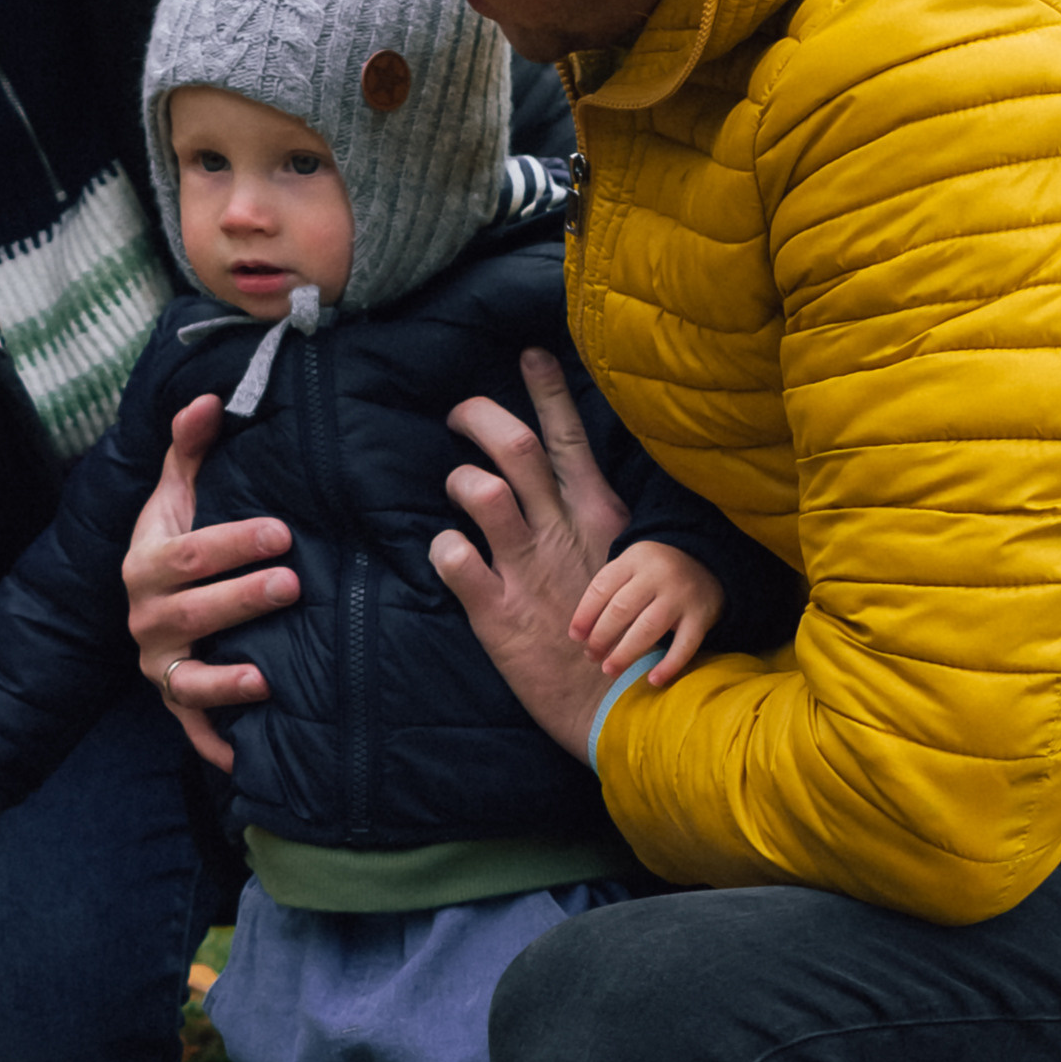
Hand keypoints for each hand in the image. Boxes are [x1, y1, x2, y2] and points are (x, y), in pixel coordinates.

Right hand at [123, 392, 297, 773]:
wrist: (152, 600)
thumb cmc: (179, 541)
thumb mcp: (179, 492)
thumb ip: (192, 447)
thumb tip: (211, 399)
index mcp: (147, 563)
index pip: (188, 553)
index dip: (231, 544)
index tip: (281, 532)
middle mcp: (147, 618)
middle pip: (191, 612)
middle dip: (240, 598)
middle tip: (292, 584)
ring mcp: (161, 665)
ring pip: (188, 677)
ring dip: (226, 679)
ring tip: (266, 674)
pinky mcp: (176, 704)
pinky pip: (193, 729)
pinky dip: (215, 745)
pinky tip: (246, 759)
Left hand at [429, 348, 630, 762]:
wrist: (619, 707)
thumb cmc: (618, 638)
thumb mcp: (618, 565)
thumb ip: (587, 523)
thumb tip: (559, 486)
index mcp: (597, 517)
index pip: (569, 438)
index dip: (547, 391)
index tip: (528, 355)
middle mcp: (561, 533)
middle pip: (513, 447)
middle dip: (476, 416)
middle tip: (457, 415)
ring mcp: (529, 569)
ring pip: (481, 492)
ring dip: (459, 480)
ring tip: (458, 492)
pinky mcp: (498, 610)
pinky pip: (453, 558)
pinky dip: (441, 548)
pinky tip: (449, 556)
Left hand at [571, 539, 724, 687]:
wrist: (708, 562)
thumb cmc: (656, 573)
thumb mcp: (632, 567)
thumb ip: (609, 591)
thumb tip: (582, 633)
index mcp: (635, 559)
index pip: (602, 587)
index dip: (584, 614)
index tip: (575, 637)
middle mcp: (659, 574)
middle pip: (622, 609)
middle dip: (601, 637)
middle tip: (591, 656)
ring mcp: (681, 596)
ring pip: (648, 628)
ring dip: (625, 653)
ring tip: (609, 669)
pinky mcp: (701, 616)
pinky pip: (685, 644)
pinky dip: (669, 664)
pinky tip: (653, 680)